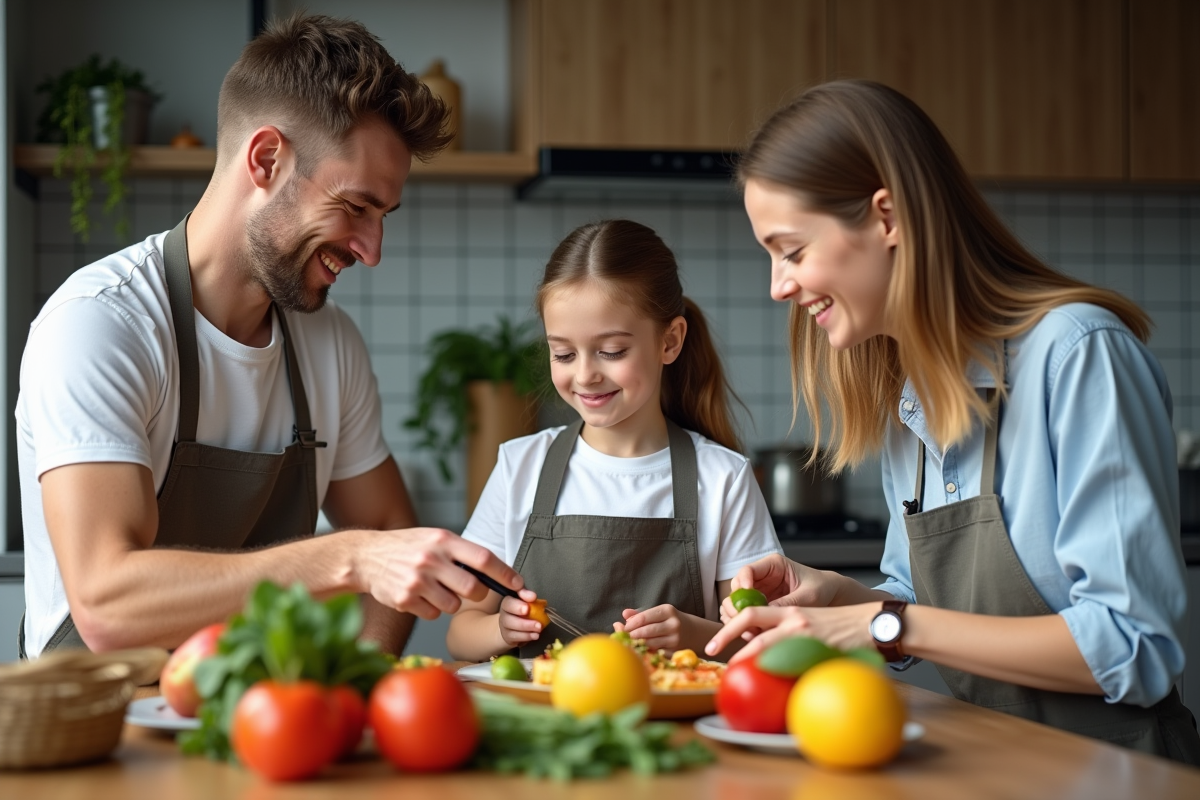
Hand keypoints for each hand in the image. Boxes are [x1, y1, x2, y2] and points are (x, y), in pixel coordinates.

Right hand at [352, 528, 522, 619]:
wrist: (365, 557)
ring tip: (436, 588)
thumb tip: (497, 573)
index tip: (519, 585)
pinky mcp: (404, 600)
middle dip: (478, 594)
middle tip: (470, 590)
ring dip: (451, 602)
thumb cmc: (407, 547)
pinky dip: (431, 609)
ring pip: (453, 606)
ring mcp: (417, 581)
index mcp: (443, 540)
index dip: (505, 574)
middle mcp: (431, 560)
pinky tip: (420, 595)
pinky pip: (433, 614)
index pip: (484, 559)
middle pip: (473, 589)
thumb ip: (461, 552)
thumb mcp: (434, 538)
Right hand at [498, 589, 543, 646]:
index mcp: (508, 602)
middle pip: (508, 617)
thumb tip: (532, 596)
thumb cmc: (522, 612)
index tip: (528, 606)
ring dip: (527, 628)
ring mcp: (504, 626)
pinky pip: (515, 637)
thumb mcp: (526, 601)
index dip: (517, 605)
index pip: (509, 602)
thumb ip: (527, 596)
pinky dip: (526, 636)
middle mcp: (504, 613)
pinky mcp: (507, 637)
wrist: (512, 627)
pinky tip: (535, 635)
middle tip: (538, 623)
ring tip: (539, 628)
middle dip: (523, 619)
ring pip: (511, 627)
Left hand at [615, 604, 691, 651]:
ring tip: (629, 643)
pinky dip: (646, 651)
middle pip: (647, 631)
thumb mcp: (658, 613)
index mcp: (667, 611)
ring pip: (650, 643)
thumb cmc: (669, 621)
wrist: (693, 632)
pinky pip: (656, 652)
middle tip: (623, 637)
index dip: (631, 623)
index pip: (644, 617)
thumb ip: (640, 614)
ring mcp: (675, 639)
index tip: (623, 627)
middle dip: (632, 634)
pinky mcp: (675, 651)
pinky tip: (640, 650)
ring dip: (637, 644)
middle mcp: (673, 624)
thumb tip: (624, 614)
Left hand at [706, 603, 880, 661]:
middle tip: (711, 652)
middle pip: (750, 623)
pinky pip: (791, 663)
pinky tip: (769, 684)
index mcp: (790, 611)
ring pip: (766, 643)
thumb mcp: (811, 623)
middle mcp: (793, 619)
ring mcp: (805, 633)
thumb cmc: (841, 627)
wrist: (872, 624)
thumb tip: (763, 658)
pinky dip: (777, 672)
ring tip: (733, 669)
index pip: (751, 613)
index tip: (715, 642)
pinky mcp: (818, 648)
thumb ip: (788, 635)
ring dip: (746, 657)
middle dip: (726, 637)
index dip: (730, 625)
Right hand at [719, 555, 837, 622]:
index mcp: (773, 565)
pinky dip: (744, 625)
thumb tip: (767, 614)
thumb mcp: (808, 595)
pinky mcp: (759, 607)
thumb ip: (788, 602)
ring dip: (737, 617)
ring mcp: (758, 592)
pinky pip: (744, 615)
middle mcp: (761, 578)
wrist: (830, 596)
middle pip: (736, 588)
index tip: (746, 599)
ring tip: (748, 631)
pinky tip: (752, 635)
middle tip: (744, 620)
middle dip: (736, 605)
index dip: (742, 584)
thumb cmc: (821, 588)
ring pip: (736, 603)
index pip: (748, 570)